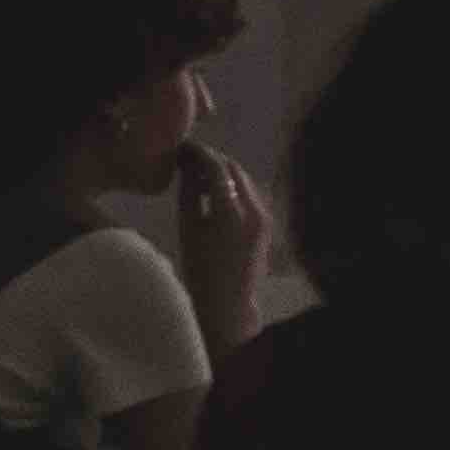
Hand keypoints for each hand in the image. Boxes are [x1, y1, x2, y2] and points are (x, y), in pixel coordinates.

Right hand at [174, 142, 269, 333]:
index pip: (217, 167)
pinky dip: (232, 186)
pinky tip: (214, 193)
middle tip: (188, 158)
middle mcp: (254, 209)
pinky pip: (249, 193)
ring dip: (222, 171)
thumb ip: (189, 192)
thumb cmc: (201, 269)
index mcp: (231, 212)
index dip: (199, 152)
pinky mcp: (267, 221)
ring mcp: (265, 215)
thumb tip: (186, 163)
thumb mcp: (188, 228)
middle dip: (212, 159)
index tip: (183, 147)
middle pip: (233, 168)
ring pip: (243, 179)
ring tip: (198, 175)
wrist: (229, 302)